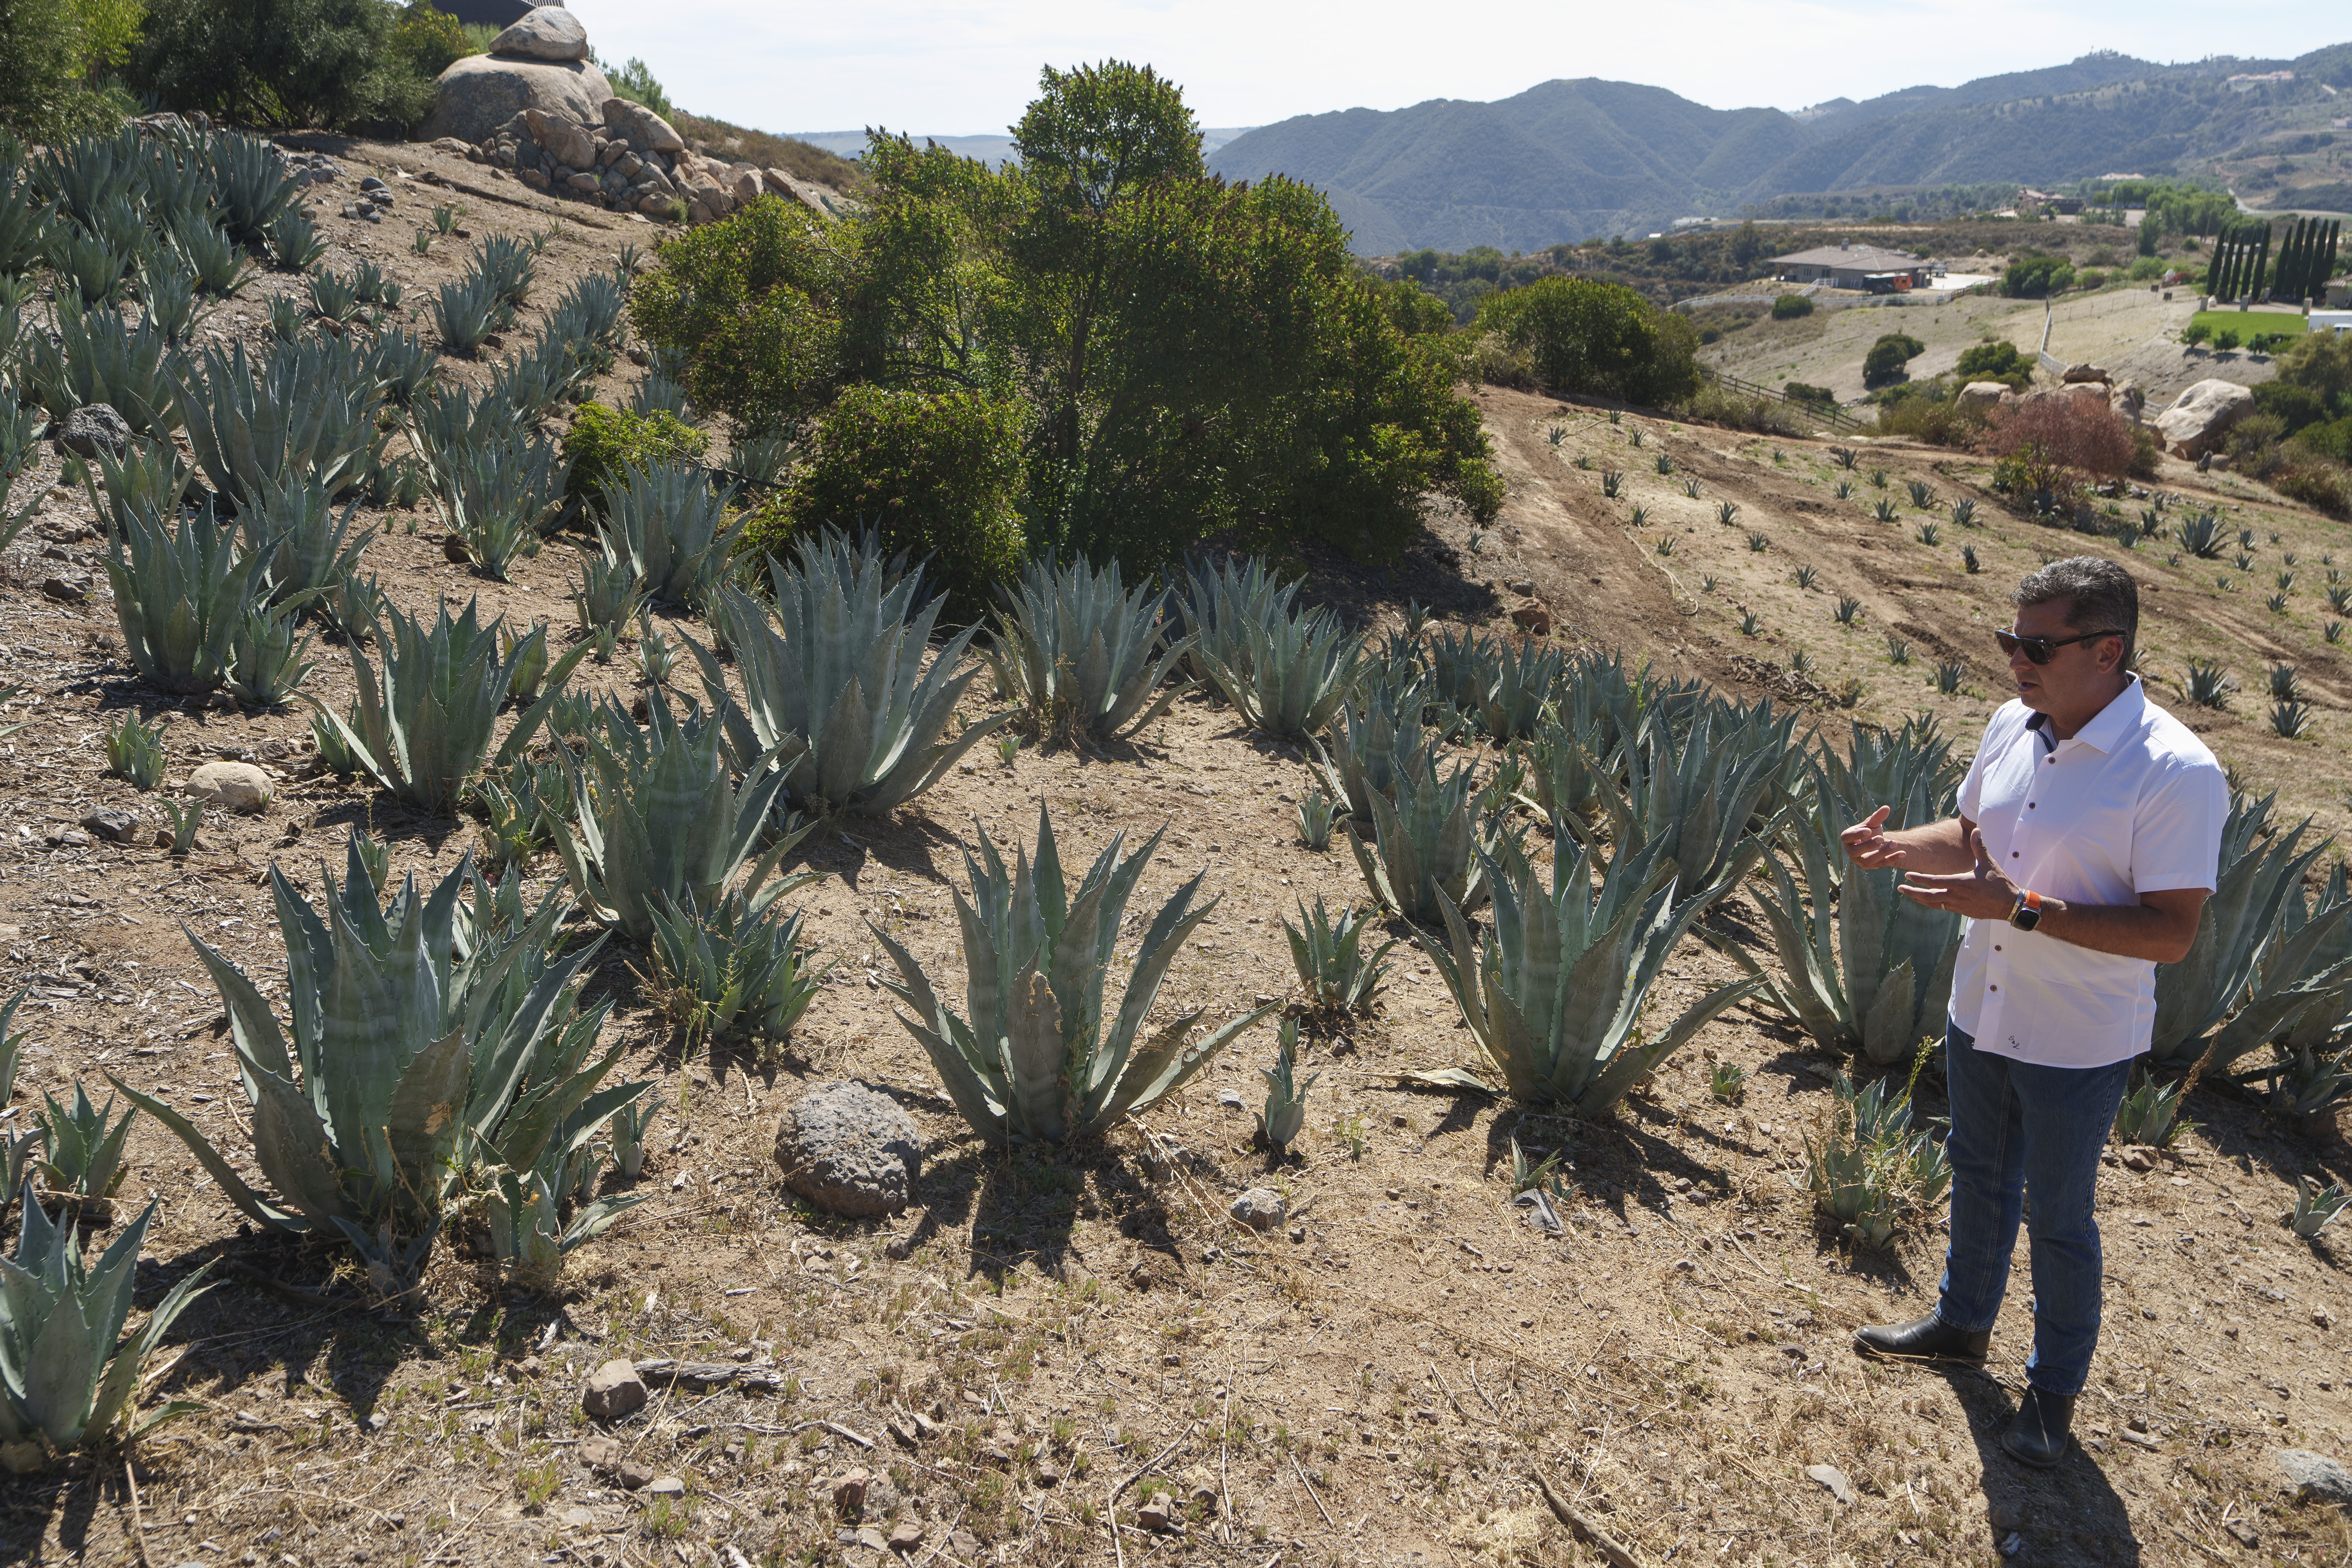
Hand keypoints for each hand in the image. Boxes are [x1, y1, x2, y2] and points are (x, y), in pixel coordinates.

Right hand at [1840, 805, 1907, 868]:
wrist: (1874, 843)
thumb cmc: (1869, 832)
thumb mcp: (1872, 824)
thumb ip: (1877, 817)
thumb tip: (1886, 808)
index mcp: (1848, 838)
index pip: (1847, 837)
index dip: (1856, 834)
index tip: (1868, 830)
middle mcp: (1851, 851)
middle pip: (1856, 851)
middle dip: (1869, 845)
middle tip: (1881, 838)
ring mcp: (1860, 860)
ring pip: (1869, 860)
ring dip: (1882, 852)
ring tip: (1894, 843)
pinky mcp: (1871, 866)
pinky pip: (1882, 864)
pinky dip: (1892, 859)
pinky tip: (1902, 853)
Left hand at [1898, 828, 2019, 920]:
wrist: (2010, 905)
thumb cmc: (1999, 883)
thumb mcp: (1988, 863)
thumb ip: (1979, 847)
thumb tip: (1976, 830)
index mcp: (1960, 883)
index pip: (1934, 881)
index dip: (1919, 879)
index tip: (1907, 875)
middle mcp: (1956, 897)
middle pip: (1928, 896)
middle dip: (1913, 892)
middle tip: (1900, 888)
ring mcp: (1959, 906)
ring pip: (1934, 904)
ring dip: (1920, 899)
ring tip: (1909, 894)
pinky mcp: (1962, 912)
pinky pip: (1943, 908)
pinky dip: (1933, 903)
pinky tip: (1927, 899)